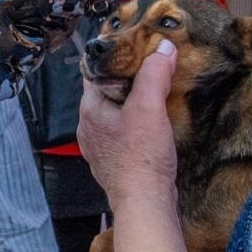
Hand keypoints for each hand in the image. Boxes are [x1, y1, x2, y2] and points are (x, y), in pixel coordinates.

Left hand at [78, 39, 177, 205]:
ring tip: (154, 97)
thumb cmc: (141, 157)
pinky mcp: (114, 162)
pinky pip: (122, 134)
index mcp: (90, 109)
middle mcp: (88, 127)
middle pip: (106, 92)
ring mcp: (99, 147)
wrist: (144, 203)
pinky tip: (152, 127)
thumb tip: (163, 48)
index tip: (135, 49)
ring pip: (114, 114)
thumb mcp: (149, 107)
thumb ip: (154, 74)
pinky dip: (135, 127)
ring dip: (132, 105)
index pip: (95, 71)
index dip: (115, 58)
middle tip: (151, 71)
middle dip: (126, 81)